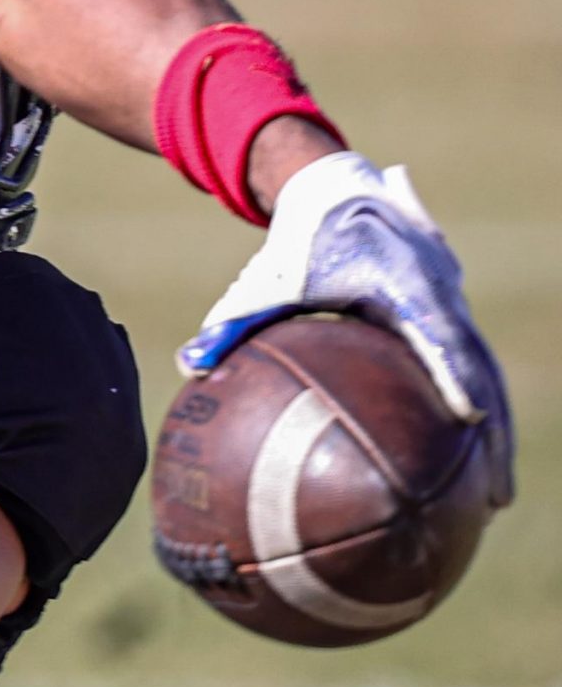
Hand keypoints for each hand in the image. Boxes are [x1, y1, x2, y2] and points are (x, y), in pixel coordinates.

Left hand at [183, 153, 513, 506]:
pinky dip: (481, 405)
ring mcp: (452, 300)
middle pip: (480, 367)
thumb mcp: (268, 278)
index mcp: (400, 281)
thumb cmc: (300, 240)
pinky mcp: (452, 310)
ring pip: (486, 370)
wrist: (336, 189)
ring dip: (496, 428)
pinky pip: (474, 363)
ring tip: (497, 495)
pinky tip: (473, 458)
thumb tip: (189, 365)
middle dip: (492, 430)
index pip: (438, 333)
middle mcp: (438, 291)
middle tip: (496, 497)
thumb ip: (233, 319)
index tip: (468, 418)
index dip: (457, 374)